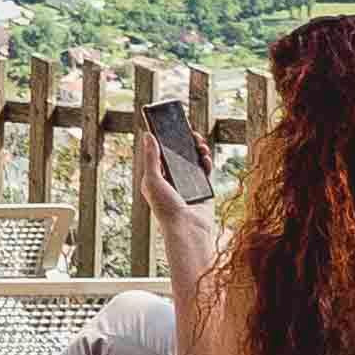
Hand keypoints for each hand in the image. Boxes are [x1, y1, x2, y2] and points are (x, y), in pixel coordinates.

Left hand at [131, 121, 220, 243]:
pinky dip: (206, 161)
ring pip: (193, 160)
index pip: (160, 153)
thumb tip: (148, 135)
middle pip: (179, 155)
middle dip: (184, 142)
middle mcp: (171, 179)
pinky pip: (205, 170)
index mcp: (156, 177)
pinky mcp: (202, 189)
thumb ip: (151, 158)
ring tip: (199, 143)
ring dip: (197, 149)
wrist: (187, 228)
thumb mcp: (152, 180)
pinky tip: (206, 156)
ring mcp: (187, 184)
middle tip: (190, 132)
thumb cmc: (166, 208)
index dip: (166, 139)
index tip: (172, 125)